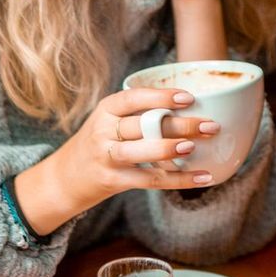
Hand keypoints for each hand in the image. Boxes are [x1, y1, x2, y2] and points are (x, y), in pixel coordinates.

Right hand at [14, 87, 221, 234]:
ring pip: (140, 151)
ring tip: (194, 147)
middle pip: (143, 124)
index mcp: (106, 109)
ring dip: (168, 149)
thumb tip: (194, 108)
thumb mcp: (111, 121)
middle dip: (179, 124)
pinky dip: (178, 180)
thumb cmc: (100, 143)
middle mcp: (103, 130)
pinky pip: (149, 180)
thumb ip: (141, 114)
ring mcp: (106, 156)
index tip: (189, 97)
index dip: (161, 96)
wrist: (65, 178)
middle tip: (210, 125)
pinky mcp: (113, 180)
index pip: (134, 97)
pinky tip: (202, 177)